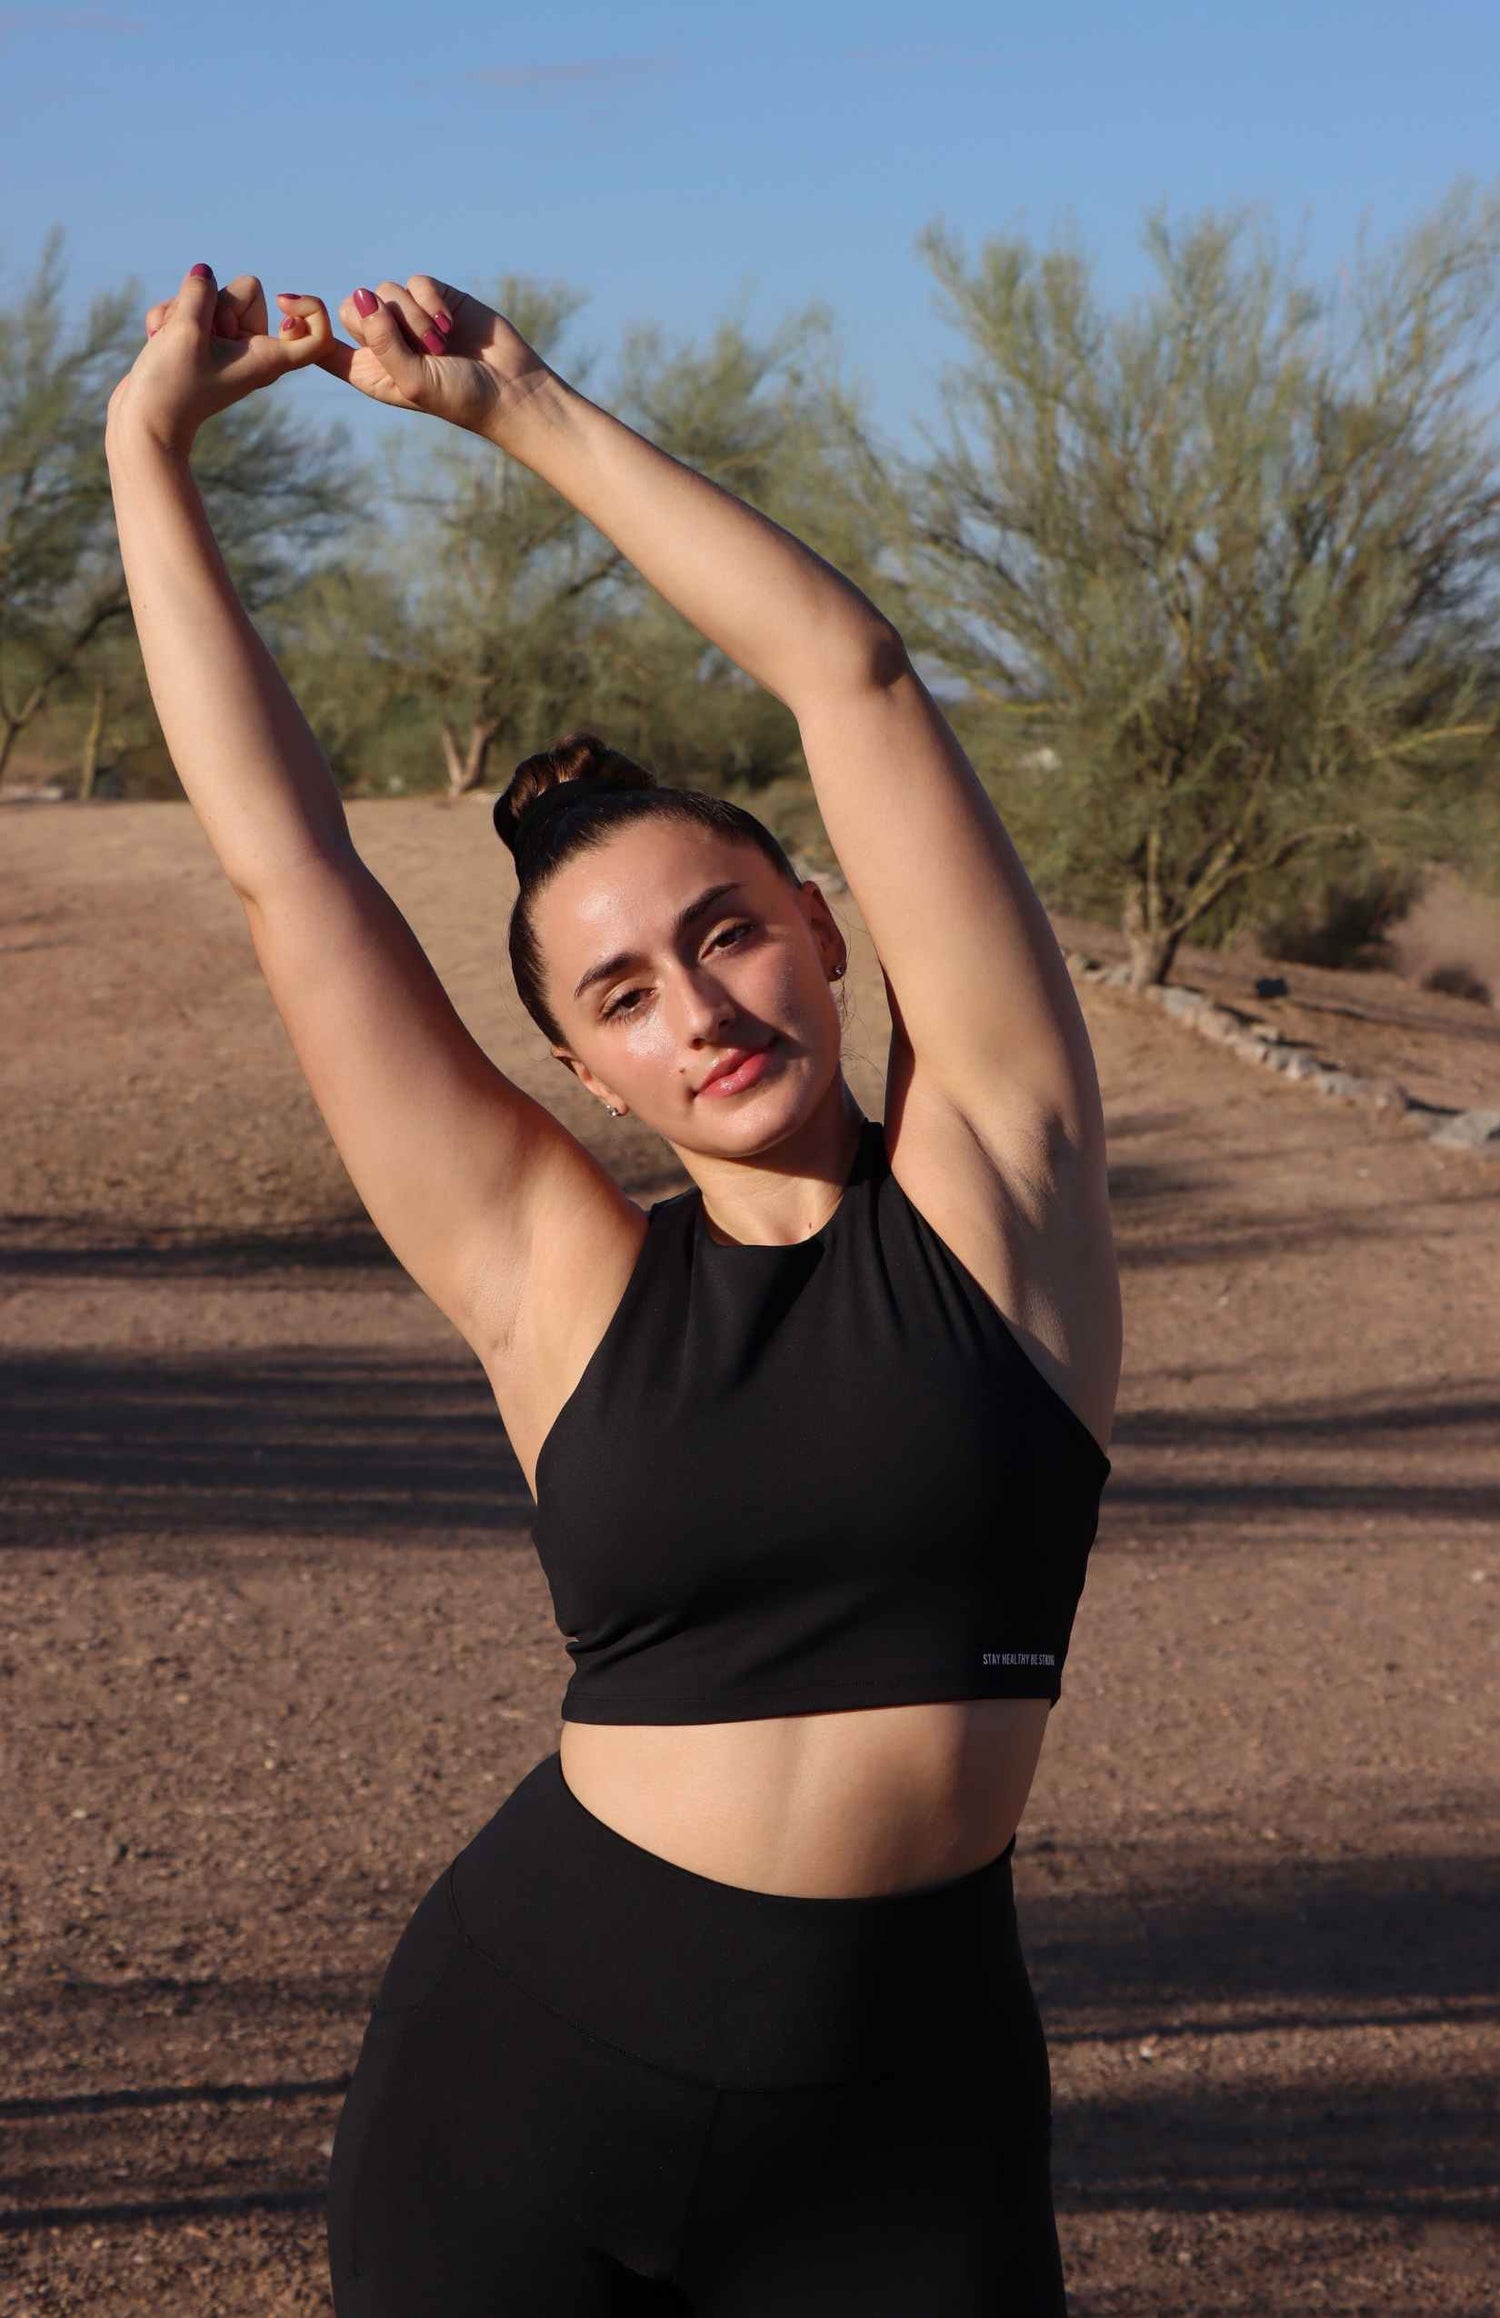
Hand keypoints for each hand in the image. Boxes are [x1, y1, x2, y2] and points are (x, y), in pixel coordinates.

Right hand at [106, 265, 332, 454]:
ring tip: (172, 341)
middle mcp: (252, 350)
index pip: (315, 333)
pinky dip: (170, 317)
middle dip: (214, 303)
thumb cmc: (171, 385)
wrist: (143, 424)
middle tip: (199, 339)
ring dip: (183, 309)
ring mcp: (225, 345)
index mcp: (268, 357)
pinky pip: (189, 307)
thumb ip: (200, 293)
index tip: (282, 301)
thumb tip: (204, 272)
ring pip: (211, 295)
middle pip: (247, 291)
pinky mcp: (200, 342)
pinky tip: (158, 339)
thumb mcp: (186, 329)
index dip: (309, 308)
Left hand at [317, 273, 555, 439]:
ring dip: (412, 317)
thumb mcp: (411, 381)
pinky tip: (449, 323)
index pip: (324, 344)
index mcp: (369, 370)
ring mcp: (408, 317)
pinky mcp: (434, 297)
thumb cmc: (459, 398)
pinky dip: (429, 301)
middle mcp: (384, 342)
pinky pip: (414, 281)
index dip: (302, 322)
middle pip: (350, 308)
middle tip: (413, 345)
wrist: (509, 389)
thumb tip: (360, 295)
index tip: (285, 303)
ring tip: (441, 343)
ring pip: (384, 291)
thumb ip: (382, 342)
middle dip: (377, 320)